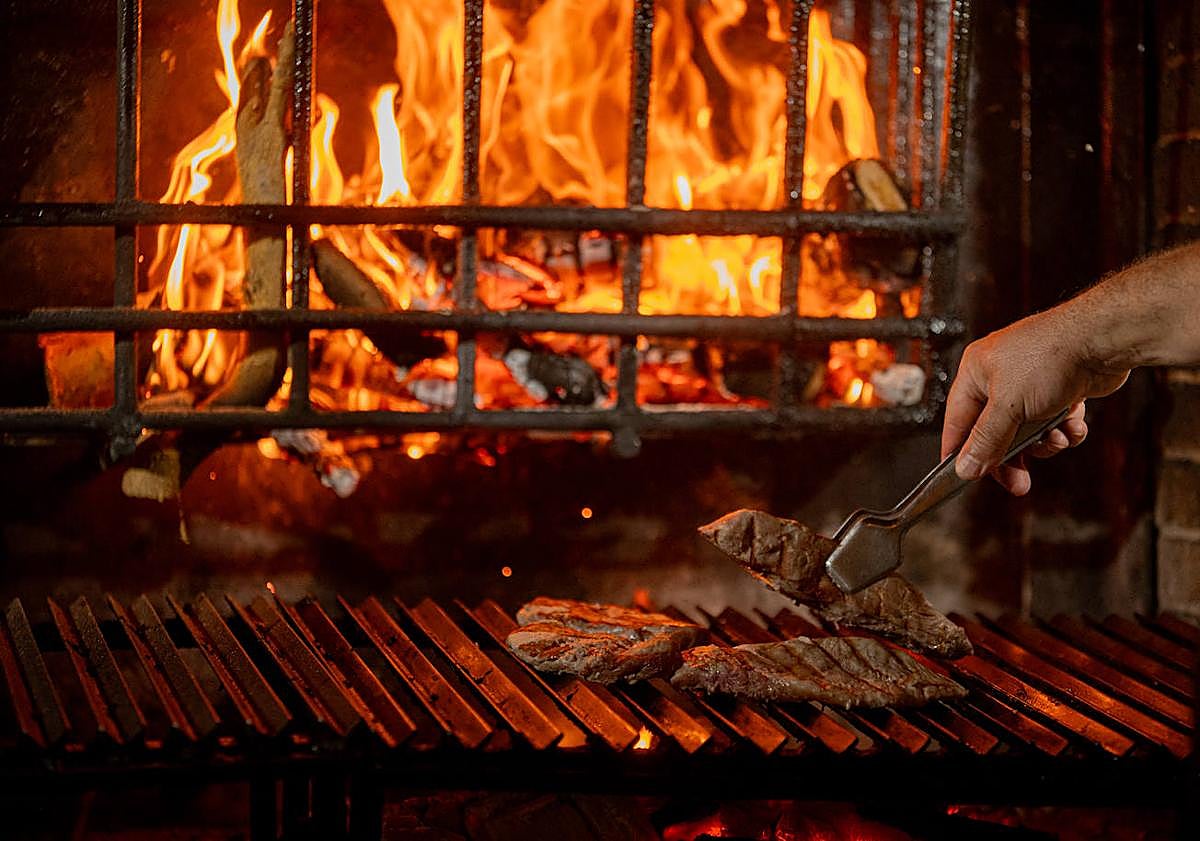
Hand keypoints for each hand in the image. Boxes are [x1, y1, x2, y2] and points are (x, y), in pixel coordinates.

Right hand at [940, 305, 1128, 494]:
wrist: (1103, 340)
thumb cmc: (1049, 357)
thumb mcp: (1008, 408)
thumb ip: (985, 441)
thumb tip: (964, 468)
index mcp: (975, 373)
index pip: (958, 422)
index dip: (962, 452)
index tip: (968, 477)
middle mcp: (999, 377)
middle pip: (994, 432)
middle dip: (1011, 457)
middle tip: (1019, 483)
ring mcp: (1030, 383)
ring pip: (1027, 431)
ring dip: (1043, 443)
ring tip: (1056, 441)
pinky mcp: (1058, 389)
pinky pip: (1053, 422)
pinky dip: (1064, 430)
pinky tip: (1074, 427)